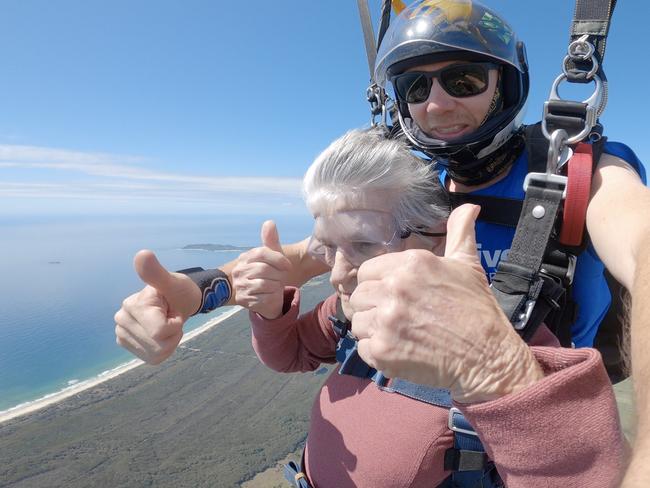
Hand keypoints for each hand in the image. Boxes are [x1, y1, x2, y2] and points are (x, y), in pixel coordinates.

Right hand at [114, 250, 201, 364]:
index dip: (175, 324)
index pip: (160, 332)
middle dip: (172, 333)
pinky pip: (153, 359)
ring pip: (156, 353)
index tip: (173, 310)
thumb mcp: (172, 281)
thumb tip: (143, 254)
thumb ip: (157, 272)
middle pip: (158, 344)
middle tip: (170, 316)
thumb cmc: (179, 290)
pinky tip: (162, 335)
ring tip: (167, 323)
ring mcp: (122, 335)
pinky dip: (165, 350)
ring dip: (170, 341)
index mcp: (131, 305)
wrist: (179, 301)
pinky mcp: (129, 346)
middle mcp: (121, 320)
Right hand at [232, 220, 291, 318]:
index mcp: (245, 257)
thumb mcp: (273, 256)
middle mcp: (239, 271)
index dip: (278, 259)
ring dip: (275, 286)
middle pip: (264, 269)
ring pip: (265, 284)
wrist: (268, 296)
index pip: (262, 253)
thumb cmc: (271, 274)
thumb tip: (269, 222)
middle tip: (281, 278)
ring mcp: (240, 286)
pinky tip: (271, 295)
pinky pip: (264, 298)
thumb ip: (271, 240)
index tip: (288, 266)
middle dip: (278, 275)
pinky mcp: (244, 301)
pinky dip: (272, 297)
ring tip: (275, 286)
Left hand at [350, 204, 542, 402]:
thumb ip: (460, 232)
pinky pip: (361, 347)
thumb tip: (469, 206)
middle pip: (358, 296)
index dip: (377, 285)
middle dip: (373, 307)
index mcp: (410, 264)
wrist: (488, 357)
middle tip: (397, 319)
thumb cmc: (477, 310)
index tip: (393, 296)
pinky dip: (376, 352)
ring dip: (373, 330)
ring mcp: (386, 320)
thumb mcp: (468, 265)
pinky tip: (399, 352)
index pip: (366, 271)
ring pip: (357, 322)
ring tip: (400, 335)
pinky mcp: (382, 350)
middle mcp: (394, 288)